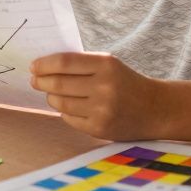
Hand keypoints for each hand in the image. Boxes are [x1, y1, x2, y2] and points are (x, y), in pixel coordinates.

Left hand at [30, 52, 162, 139]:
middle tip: (35, 80)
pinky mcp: (99, 128)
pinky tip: (68, 107)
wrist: (155, 109)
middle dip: (41, 81)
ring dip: (51, 97)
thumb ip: (80, 64)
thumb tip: (43, 68)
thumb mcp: (109, 65)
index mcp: (106, 65)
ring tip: (51, 93)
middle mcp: (104, 87)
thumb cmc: (125, 83)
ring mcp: (102, 109)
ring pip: (60, 102)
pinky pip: (69, 118)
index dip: (44, 64)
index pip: (64, 62)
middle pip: (58, 83)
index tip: (34, 66)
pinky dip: (64, 111)